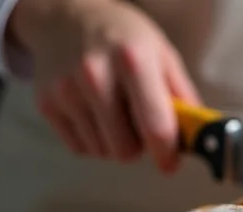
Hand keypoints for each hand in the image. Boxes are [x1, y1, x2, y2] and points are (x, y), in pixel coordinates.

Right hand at [7, 0, 199, 171]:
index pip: (155, 126)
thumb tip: (196, 137)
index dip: (167, 154)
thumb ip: (183, 96)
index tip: (170, 163)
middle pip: (125, 150)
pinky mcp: (46, 104)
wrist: (66, 16)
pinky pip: (79, 148)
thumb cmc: (123, 36)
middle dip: (139, 146)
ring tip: (115, 114)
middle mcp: (95, 76)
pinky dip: (92, 140)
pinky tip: (95, 114)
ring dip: (114, 142)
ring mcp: (66, 91)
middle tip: (140, 126)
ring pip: (102, 152)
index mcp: (133, 60)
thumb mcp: (162, 54)